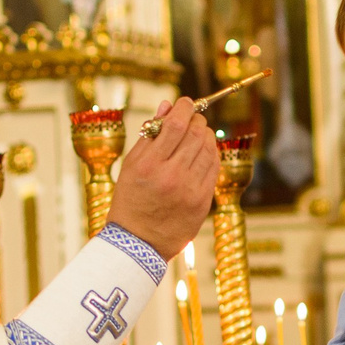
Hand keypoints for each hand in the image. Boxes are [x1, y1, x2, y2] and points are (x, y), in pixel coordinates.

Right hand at [106, 97, 218, 258]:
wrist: (139, 242)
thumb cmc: (131, 199)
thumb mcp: (131, 165)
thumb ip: (149, 134)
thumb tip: (167, 106)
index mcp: (149, 165)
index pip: (176, 125)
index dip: (185, 107)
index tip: (186, 102)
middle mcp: (171, 176)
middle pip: (196, 134)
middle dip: (197, 120)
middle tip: (192, 118)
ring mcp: (190, 190)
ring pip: (209, 148)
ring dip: (206, 135)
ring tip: (197, 134)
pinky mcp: (203, 201)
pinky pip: (214, 167)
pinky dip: (212, 153)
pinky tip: (204, 151)